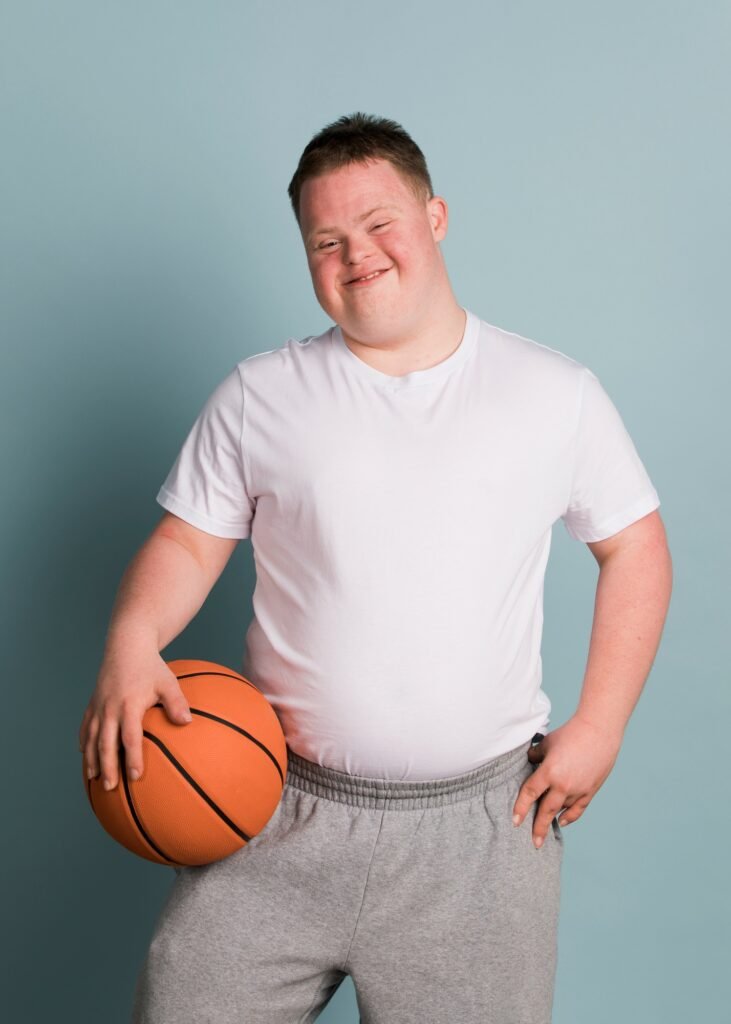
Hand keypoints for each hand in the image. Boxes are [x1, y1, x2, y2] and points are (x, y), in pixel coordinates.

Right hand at [78, 649, 192, 791]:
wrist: (127, 645)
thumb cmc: (151, 666)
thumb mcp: (168, 682)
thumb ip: (176, 702)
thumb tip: (187, 722)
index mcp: (129, 705)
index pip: (130, 738)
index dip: (132, 758)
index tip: (135, 776)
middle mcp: (110, 708)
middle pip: (105, 743)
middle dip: (108, 767)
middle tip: (110, 788)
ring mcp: (99, 706)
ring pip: (91, 737)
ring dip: (92, 759)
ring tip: (94, 778)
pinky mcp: (93, 702)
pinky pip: (85, 726)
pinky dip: (84, 741)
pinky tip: (85, 754)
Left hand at [512, 715, 622, 847]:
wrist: (598, 731)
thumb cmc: (571, 734)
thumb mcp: (547, 743)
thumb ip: (535, 755)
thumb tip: (528, 762)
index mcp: (549, 772)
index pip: (530, 794)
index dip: (521, 808)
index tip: (515, 821)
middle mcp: (563, 784)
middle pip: (546, 811)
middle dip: (538, 827)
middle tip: (534, 842)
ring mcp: (578, 789)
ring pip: (562, 810)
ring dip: (552, 819)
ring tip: (543, 829)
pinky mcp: (590, 790)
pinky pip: (578, 809)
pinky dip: (570, 817)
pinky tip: (562, 821)